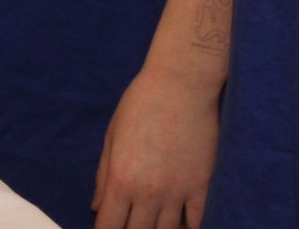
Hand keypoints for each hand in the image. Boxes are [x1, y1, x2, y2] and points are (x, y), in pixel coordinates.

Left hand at [93, 66, 219, 228]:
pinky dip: (189, 227)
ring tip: (153, 223)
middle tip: (130, 224)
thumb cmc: (141, 102)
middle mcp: (149, 192)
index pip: (108, 226)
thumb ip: (103, 175)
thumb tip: (96, 207)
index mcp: (121, 178)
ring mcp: (178, 191)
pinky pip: (197, 221)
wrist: (182, 83)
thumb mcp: (112, 135)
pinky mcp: (203, 185)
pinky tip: (181, 224)